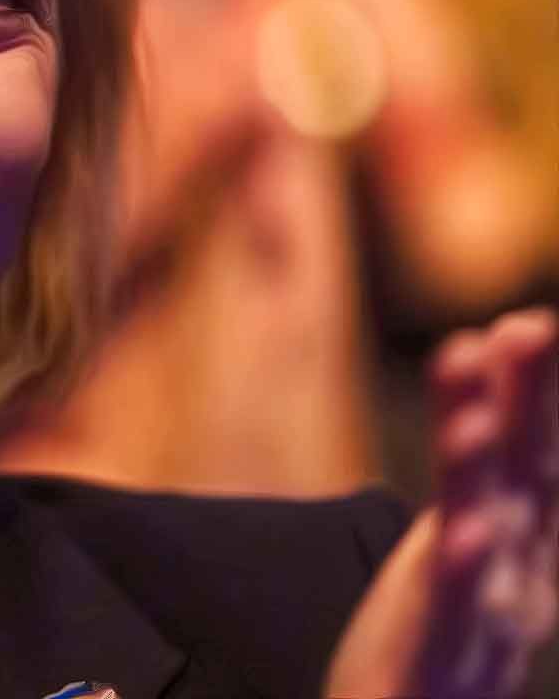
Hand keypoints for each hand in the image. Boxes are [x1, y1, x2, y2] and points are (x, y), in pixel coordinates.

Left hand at [325, 308, 558, 697]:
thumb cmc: (450, 622)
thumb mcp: (471, 534)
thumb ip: (480, 458)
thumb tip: (488, 353)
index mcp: (522, 535)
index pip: (531, 450)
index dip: (532, 390)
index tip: (523, 322)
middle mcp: (517, 568)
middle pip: (522, 472)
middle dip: (528, 402)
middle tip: (528, 328)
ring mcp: (487, 615)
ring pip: (485, 529)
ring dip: (482, 469)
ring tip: (477, 417)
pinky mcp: (444, 654)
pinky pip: (458, 610)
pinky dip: (469, 572)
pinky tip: (468, 535)